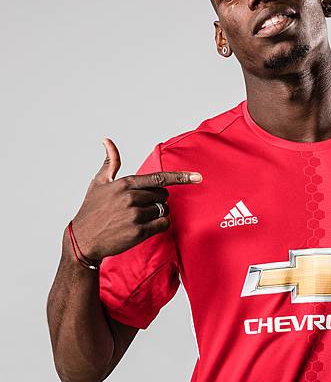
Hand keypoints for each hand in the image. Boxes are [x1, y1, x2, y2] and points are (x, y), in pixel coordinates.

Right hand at [69, 138, 201, 260]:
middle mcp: (131, 197)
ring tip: (138, 218)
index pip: (159, 178)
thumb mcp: (98, 183)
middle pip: (163, 195)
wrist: (83, 240)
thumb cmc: (92, 210)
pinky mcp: (138, 231)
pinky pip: (163, 224)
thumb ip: (110, 162)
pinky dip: (159, 225)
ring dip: (157, 214)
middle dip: (157, 200)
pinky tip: (145, 227)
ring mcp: (135, 214)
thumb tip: (107, 140)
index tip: (197, 177)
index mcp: (125, 184)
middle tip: (141, 207)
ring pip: (163, 210)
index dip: (180, 177)